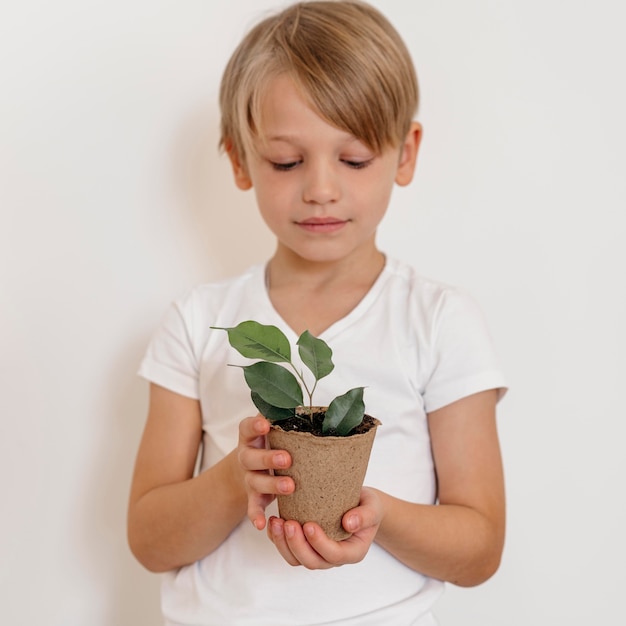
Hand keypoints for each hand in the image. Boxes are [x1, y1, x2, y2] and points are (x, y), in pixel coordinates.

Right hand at [237, 414, 294, 530]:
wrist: (252, 468)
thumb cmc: (273, 442)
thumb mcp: (276, 428)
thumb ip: (286, 417)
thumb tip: (309, 404)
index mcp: (251, 435)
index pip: (247, 427)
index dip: (255, 425)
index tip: (266, 423)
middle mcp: (246, 455)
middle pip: (251, 457)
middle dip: (268, 458)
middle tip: (287, 459)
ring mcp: (248, 476)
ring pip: (255, 481)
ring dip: (271, 485)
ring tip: (290, 486)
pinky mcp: (252, 496)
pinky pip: (252, 506)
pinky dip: (255, 515)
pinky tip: (262, 524)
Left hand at [267, 487, 383, 568]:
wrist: (359, 503)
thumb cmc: (367, 506)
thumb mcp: (372, 506)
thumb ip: (365, 515)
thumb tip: (350, 523)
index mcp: (353, 552)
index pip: (334, 555)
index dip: (320, 543)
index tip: (309, 525)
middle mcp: (334, 557)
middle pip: (312, 561)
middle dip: (297, 544)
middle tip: (289, 523)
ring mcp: (318, 553)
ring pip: (296, 559)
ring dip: (283, 544)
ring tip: (277, 522)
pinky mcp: (305, 545)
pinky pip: (288, 550)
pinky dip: (278, 539)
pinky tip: (273, 521)